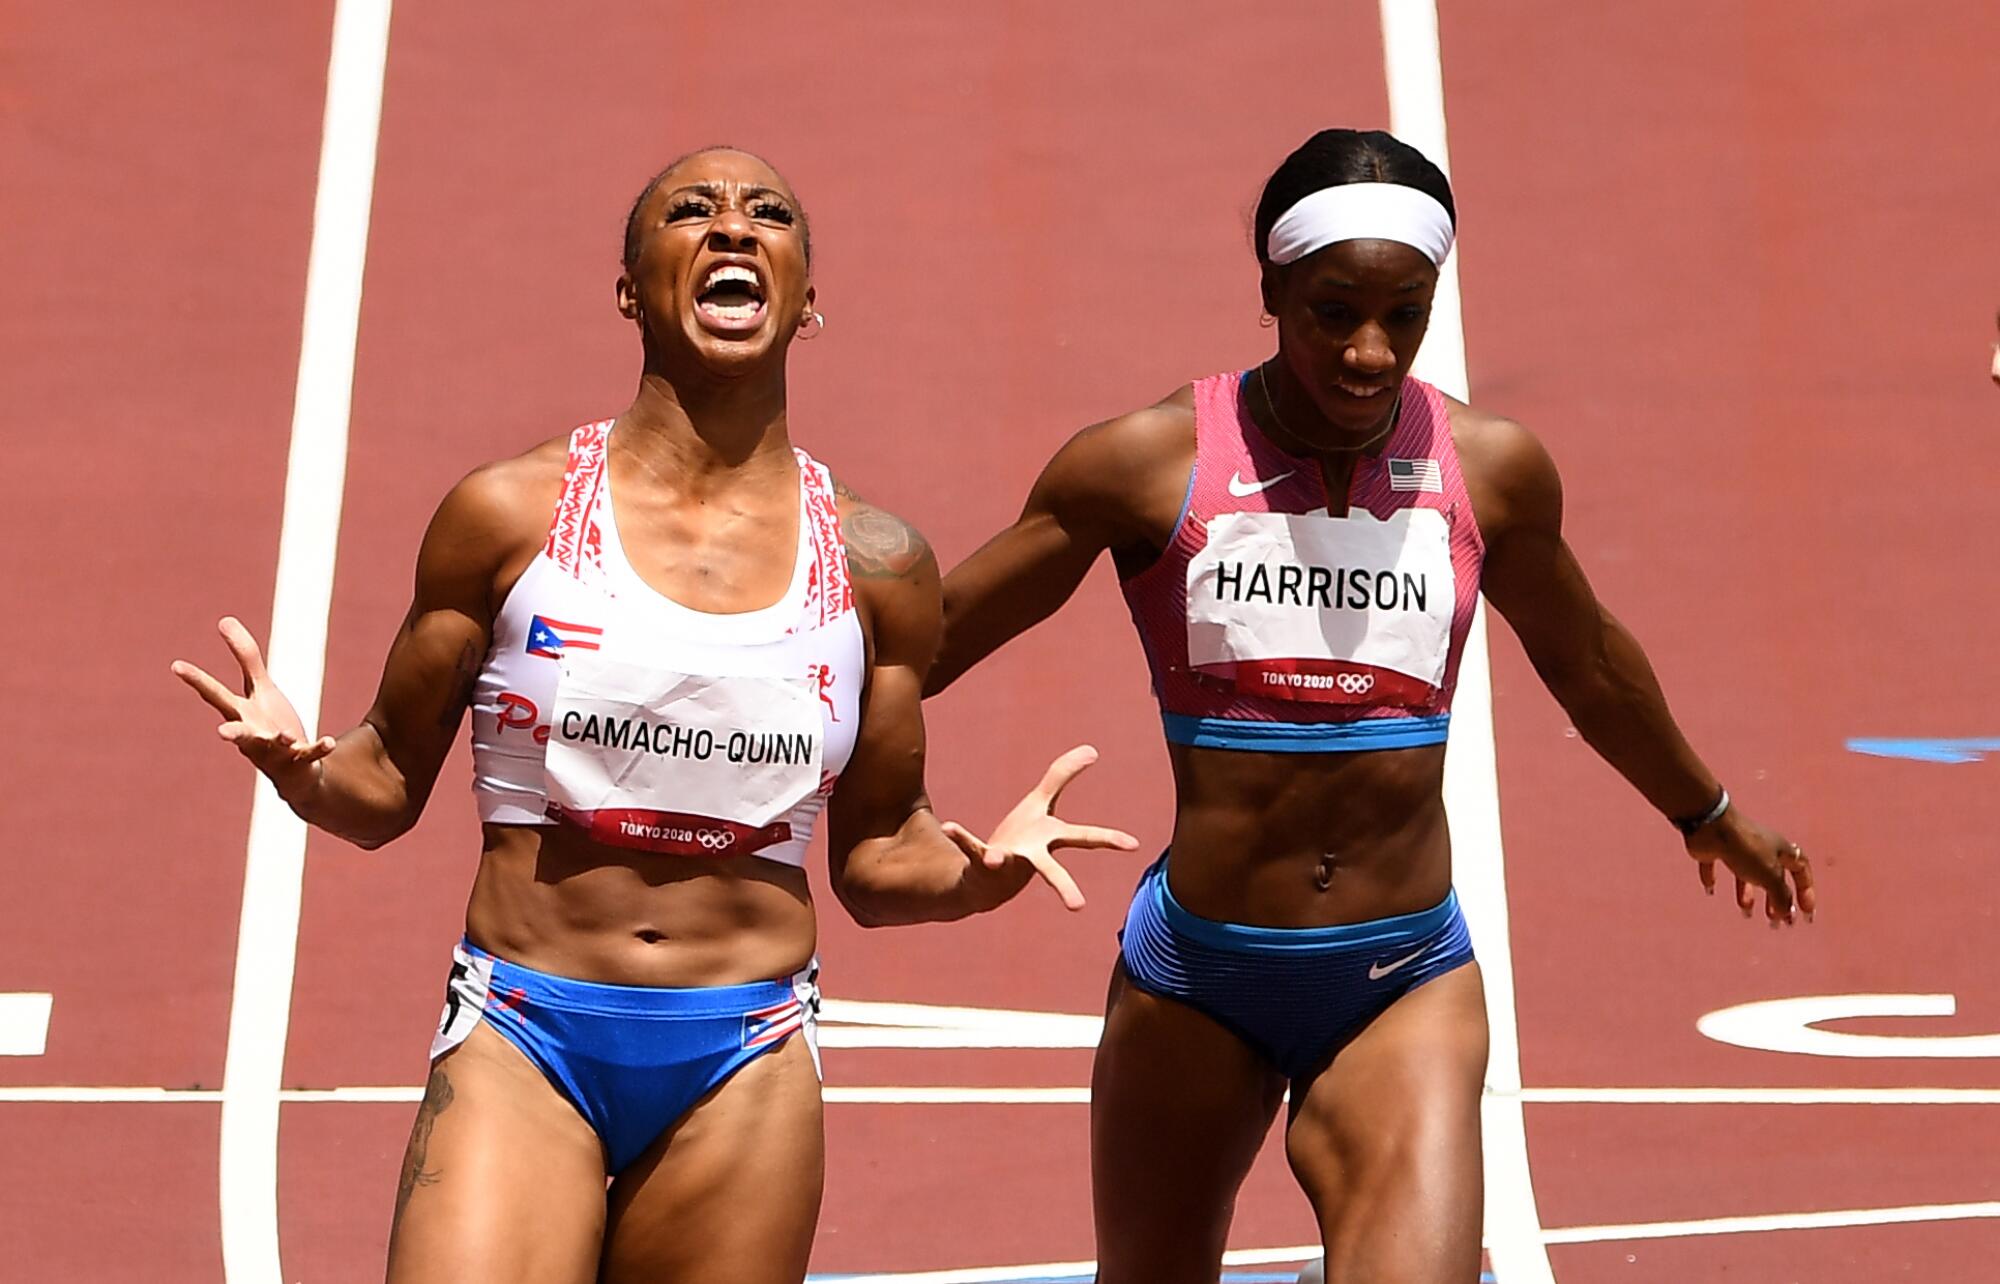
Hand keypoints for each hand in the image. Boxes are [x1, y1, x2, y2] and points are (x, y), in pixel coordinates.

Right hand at [171, 616, 335, 796]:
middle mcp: (254, 735)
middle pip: (240, 731)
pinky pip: (311, 753)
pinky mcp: (302, 758)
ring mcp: (277, 750)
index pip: (215, 695)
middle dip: (232, 732)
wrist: (293, 769)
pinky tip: (330, 741)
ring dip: (278, 740)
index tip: (176, 664)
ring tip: (284, 735)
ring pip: (274, 746)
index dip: (196, 680)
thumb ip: (245, 657)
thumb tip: (224, 619)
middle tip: (222, 734)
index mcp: (241, 715)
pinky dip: (319, 748)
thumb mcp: (260, 688)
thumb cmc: (270, 724)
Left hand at [940, 745, 1139, 910]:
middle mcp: (1031, 856)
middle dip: (1064, 887)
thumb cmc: (1021, 839)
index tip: (1135, 845)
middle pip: (1050, 870)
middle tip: (1078, 907)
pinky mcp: (980, 862)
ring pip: (1003, 862)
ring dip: (999, 859)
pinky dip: (961, 837)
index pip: (1085, 838)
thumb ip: (1063, 775)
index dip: (1110, 840)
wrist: (986, 877)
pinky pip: (970, 847)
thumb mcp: (1041, 802)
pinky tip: (950, 826)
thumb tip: (1092, 749)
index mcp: (1049, 840)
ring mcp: (1006, 862)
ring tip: (996, 859)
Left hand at [1688, 808, 1815, 926]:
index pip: (1801, 872)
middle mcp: (1762, 847)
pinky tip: (1709, 889)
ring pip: (1746, 873)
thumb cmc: (1747, 849)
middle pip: (1773, 876)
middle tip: (1773, 920)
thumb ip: (1781, 897)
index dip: (1806, 893)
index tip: (1805, 914)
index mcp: (1782, 850)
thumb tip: (1787, 915)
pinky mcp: (1714, 848)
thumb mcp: (1771, 876)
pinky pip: (1713, 864)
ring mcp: (1737, 847)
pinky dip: (1712, 877)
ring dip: (1747, 893)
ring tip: (1745, 912)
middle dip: (1776, 899)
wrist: (1711, 827)